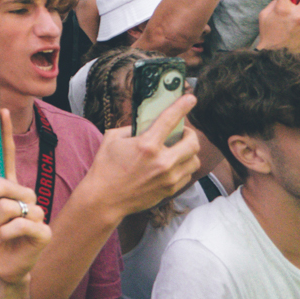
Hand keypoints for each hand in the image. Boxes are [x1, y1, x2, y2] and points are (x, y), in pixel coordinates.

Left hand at [0, 115, 49, 287]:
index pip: (7, 154)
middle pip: (2, 183)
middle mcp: (23, 195)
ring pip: (7, 207)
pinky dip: (4, 234)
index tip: (1, 109)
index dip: (5, 132)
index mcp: (7, 187)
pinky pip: (19, 224)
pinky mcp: (43, 230)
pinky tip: (3, 240)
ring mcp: (36, 212)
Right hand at [79, 93, 201, 217]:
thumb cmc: (106, 167)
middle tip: (181, 133)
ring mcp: (169, 178)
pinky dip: (184, 166)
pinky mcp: (170, 190)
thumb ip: (132, 128)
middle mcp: (162, 161)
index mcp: (146, 145)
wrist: (105, 199)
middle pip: (193, 143)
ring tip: (178, 150)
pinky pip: (188, 174)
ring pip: (194, 160)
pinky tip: (172, 164)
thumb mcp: (113, 139)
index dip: (182, 106)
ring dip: (189, 152)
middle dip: (190, 134)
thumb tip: (147, 123)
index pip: (170, 120)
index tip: (191, 98)